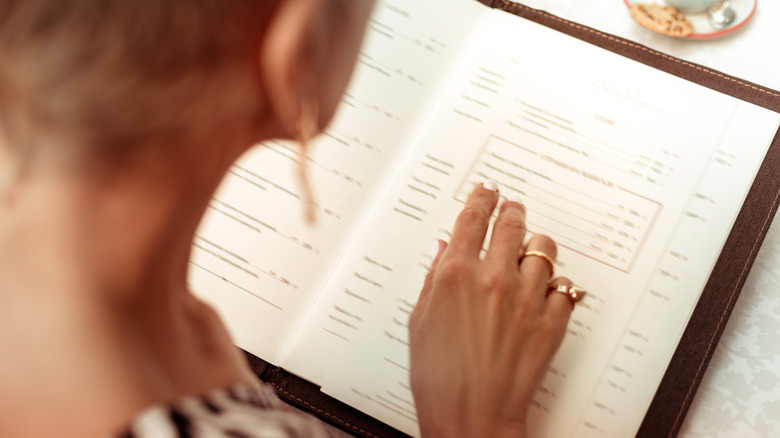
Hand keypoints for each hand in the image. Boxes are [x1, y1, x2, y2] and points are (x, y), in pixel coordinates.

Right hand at [409, 181, 573, 437]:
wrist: (471, 415)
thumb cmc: (439, 378)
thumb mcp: (420, 321)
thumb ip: (433, 279)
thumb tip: (444, 250)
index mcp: (456, 275)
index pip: (472, 218)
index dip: (481, 198)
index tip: (487, 190)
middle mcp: (494, 279)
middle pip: (511, 224)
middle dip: (512, 210)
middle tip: (511, 208)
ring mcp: (526, 299)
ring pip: (544, 250)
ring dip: (536, 246)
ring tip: (532, 250)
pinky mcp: (551, 322)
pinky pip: (564, 288)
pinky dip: (556, 285)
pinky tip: (546, 291)